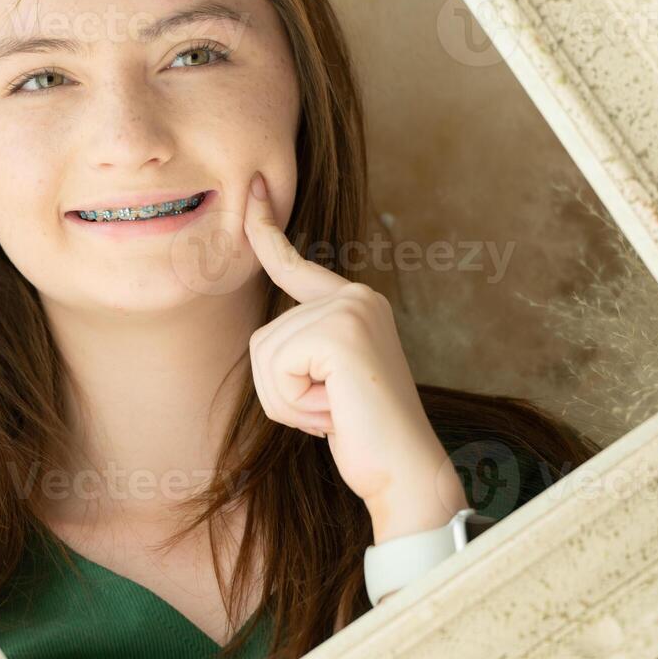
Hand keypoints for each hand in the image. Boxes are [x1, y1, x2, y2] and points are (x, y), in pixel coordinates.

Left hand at [242, 171, 462, 536]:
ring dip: (288, 401)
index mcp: (353, 304)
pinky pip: (277, 370)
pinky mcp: (340, 333)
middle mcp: (355, 297)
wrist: (405, 471)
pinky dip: (295, 406)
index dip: (265, 231)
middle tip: (332, 410)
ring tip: (335, 412)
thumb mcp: (325, 382)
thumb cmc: (363, 434)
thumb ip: (304, 349)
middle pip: (263, 338)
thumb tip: (267, 338)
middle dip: (282, 390)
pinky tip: (335, 414)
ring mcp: (350, 311)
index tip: (253, 188)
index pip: (293, 265)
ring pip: (266, 356)